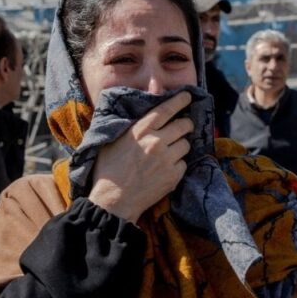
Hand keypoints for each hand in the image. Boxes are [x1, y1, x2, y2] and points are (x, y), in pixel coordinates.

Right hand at [89, 92, 192, 222]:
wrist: (113, 201)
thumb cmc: (108, 171)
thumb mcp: (112, 142)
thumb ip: (128, 127)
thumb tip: (139, 116)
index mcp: (140, 130)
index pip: (166, 109)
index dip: (180, 101)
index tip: (188, 96)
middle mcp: (156, 141)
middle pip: (184, 125)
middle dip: (186, 124)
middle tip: (183, 127)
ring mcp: (167, 159)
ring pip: (186, 144)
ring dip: (181, 145)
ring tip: (170, 151)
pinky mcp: (173, 176)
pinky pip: (184, 163)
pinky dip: (178, 164)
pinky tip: (166, 169)